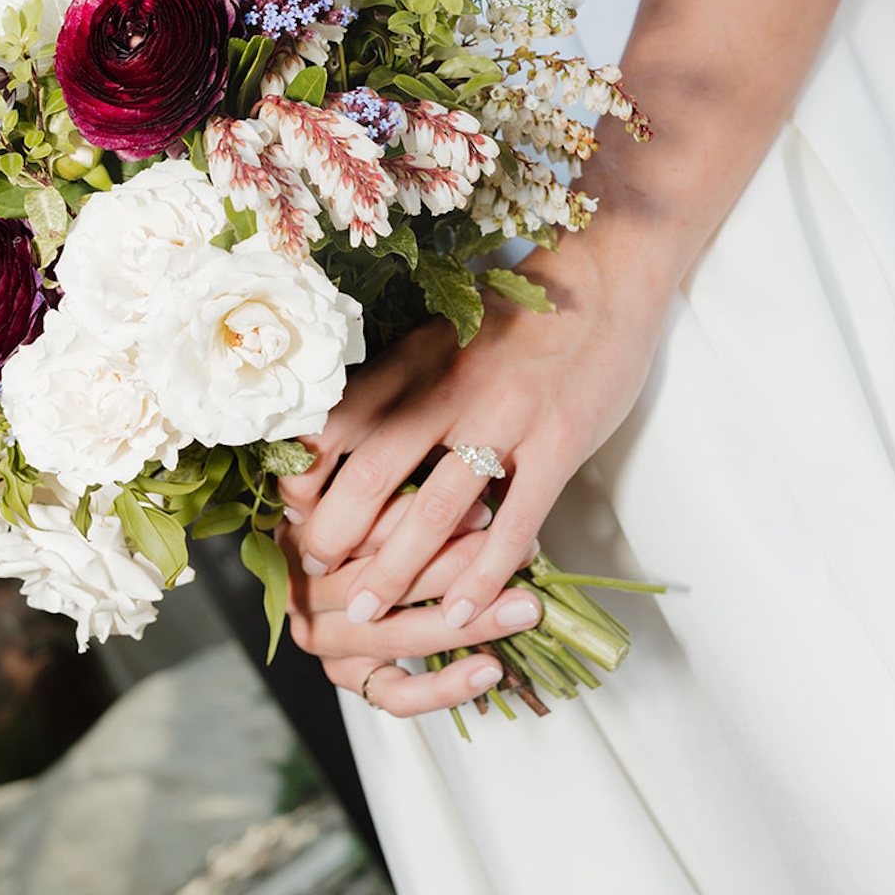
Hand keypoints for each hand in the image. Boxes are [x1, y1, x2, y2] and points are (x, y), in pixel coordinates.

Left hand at [279, 238, 671, 632]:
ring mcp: (507, 416)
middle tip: (314, 571)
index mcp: (413, 357)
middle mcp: (449, 386)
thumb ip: (399, 383)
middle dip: (333, 535)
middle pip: (371, 474)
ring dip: (395, 571)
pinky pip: (513, 523)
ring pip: (435, 510)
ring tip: (370, 614)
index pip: (336, 423)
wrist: (606, 280)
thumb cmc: (518, 316)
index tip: (288, 513)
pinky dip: (482, 575)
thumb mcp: (443, 334)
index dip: (301, 475)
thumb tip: (340, 442)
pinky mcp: (559, 443)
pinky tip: (460, 610)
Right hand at [281, 498, 543, 714]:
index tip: (488, 514)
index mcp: (304, 537)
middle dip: (460, 567)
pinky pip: (396, 695)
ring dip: (469, 624)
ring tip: (521, 609)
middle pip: (385, 583)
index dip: (428, 518)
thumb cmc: (367, 521)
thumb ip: (412, 494)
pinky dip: (444, 687)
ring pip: (396, 636)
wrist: (329, 577)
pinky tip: (489, 669)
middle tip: (520, 554)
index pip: (366, 530)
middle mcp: (304, 592)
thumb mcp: (378, 494)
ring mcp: (323, 640)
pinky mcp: (347, 678)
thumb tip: (484, 508)